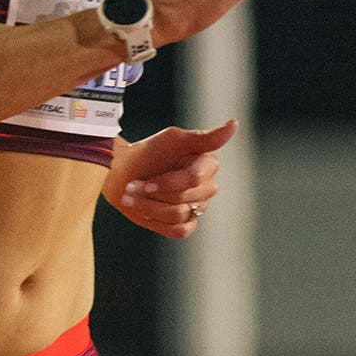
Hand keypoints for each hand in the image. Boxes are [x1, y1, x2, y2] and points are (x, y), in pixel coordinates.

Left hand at [107, 120, 236, 238]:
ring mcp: (197, 206)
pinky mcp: (185, 223)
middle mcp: (207, 187)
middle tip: (134, 185)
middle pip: (184, 198)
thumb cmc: (148, 153)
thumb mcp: (173, 139)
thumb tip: (234, 124)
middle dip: (154, 192)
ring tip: (132, 196)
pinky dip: (157, 221)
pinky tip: (144, 210)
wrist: (122, 173)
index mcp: (208, 165)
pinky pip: (179, 231)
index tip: (148, 179)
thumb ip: (203, 137)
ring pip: (178, 215)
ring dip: (149, 206)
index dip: (168, 182)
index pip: (194, 179)